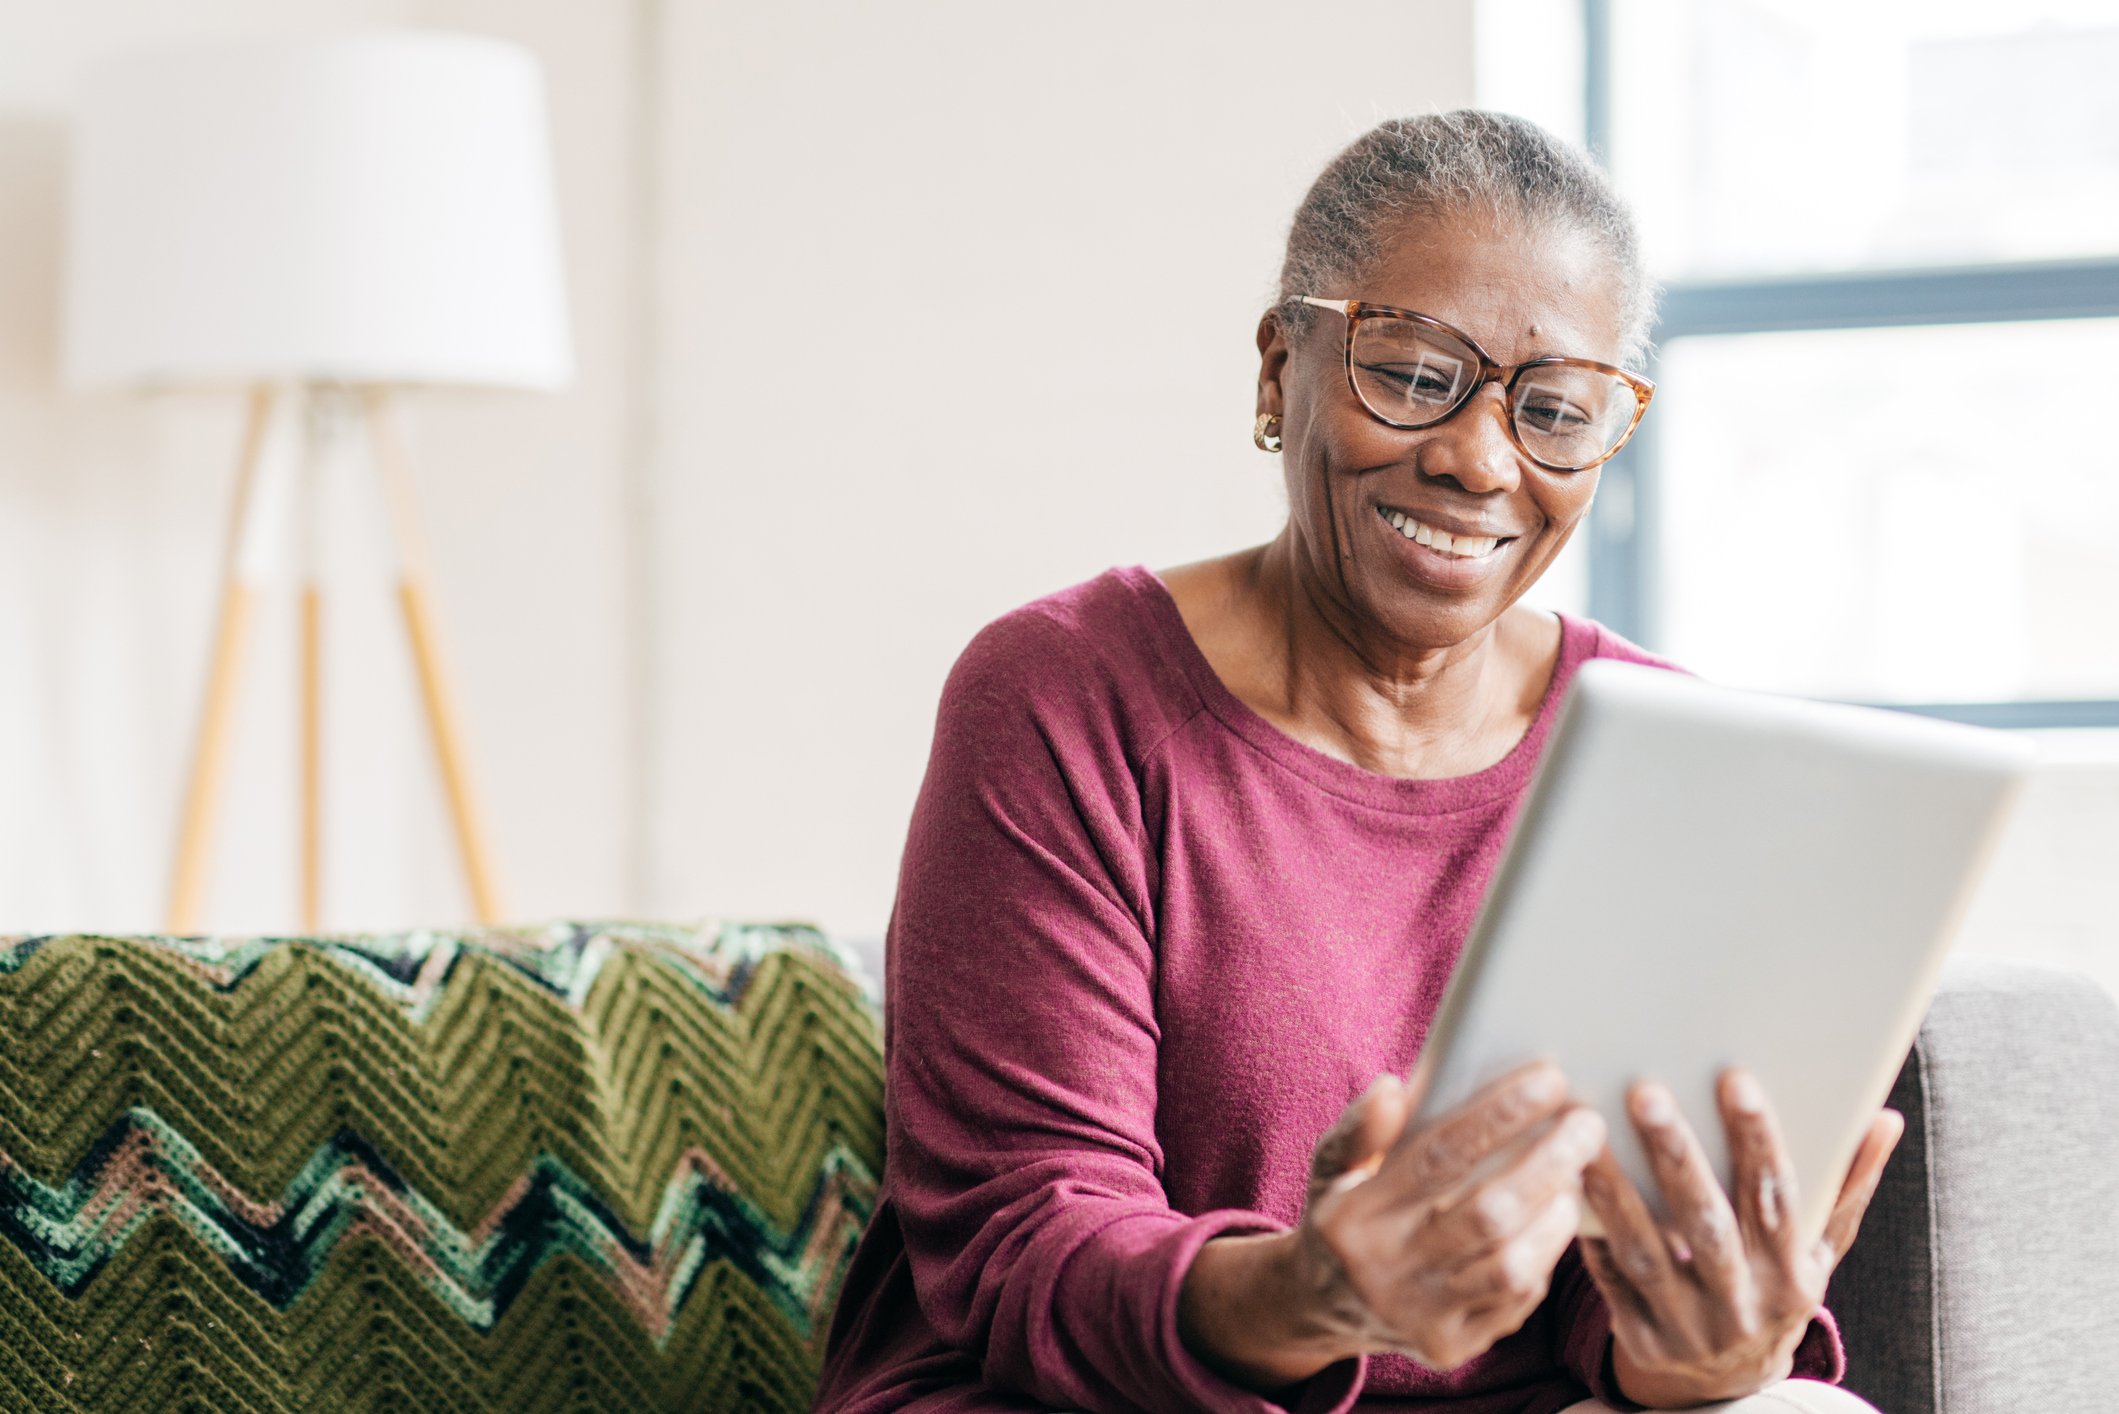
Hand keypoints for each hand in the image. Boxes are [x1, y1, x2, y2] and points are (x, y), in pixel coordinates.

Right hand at [1178, 1063, 1606, 1389]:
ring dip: (1556, 1215)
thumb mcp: (1331, 1167)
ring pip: (1512, 1267)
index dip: (1499, 1115)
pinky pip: (1516, 1302)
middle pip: (1488, 1213)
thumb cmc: (1343, 1216)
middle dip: (1549, 1163)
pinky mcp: (1450, 1347)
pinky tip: (1555, 1220)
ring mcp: (1420, 1317)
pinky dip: (1544, 1257)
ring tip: (1576, 1174)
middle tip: (1588, 1124)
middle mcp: (1386, 1271)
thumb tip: (1392, 1087)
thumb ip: (1359, 1129)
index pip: (1438, 1157)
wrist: (1323, 1308)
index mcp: (1355, 1215)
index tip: (1550, 1078)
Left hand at [1578, 1070, 1903, 1408]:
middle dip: (1676, 1156)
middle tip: (1645, 1092)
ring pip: (1645, 1252)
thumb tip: (1884, 1117)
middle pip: (1706, 1225)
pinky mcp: (1641, 1339)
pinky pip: (1608, 1279)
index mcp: (1793, 1276)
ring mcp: (1689, 1328)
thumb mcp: (1822, 1248)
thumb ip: (1848, 1183)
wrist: (1733, 1384)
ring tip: (1586, 1130)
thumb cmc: (1777, 1289)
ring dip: (1614, 1189)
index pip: (1777, 1200)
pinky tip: (1567, 1179)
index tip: (1735, 1079)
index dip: (1759, 1140)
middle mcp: (1744, 1306)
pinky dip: (1588, 1231)